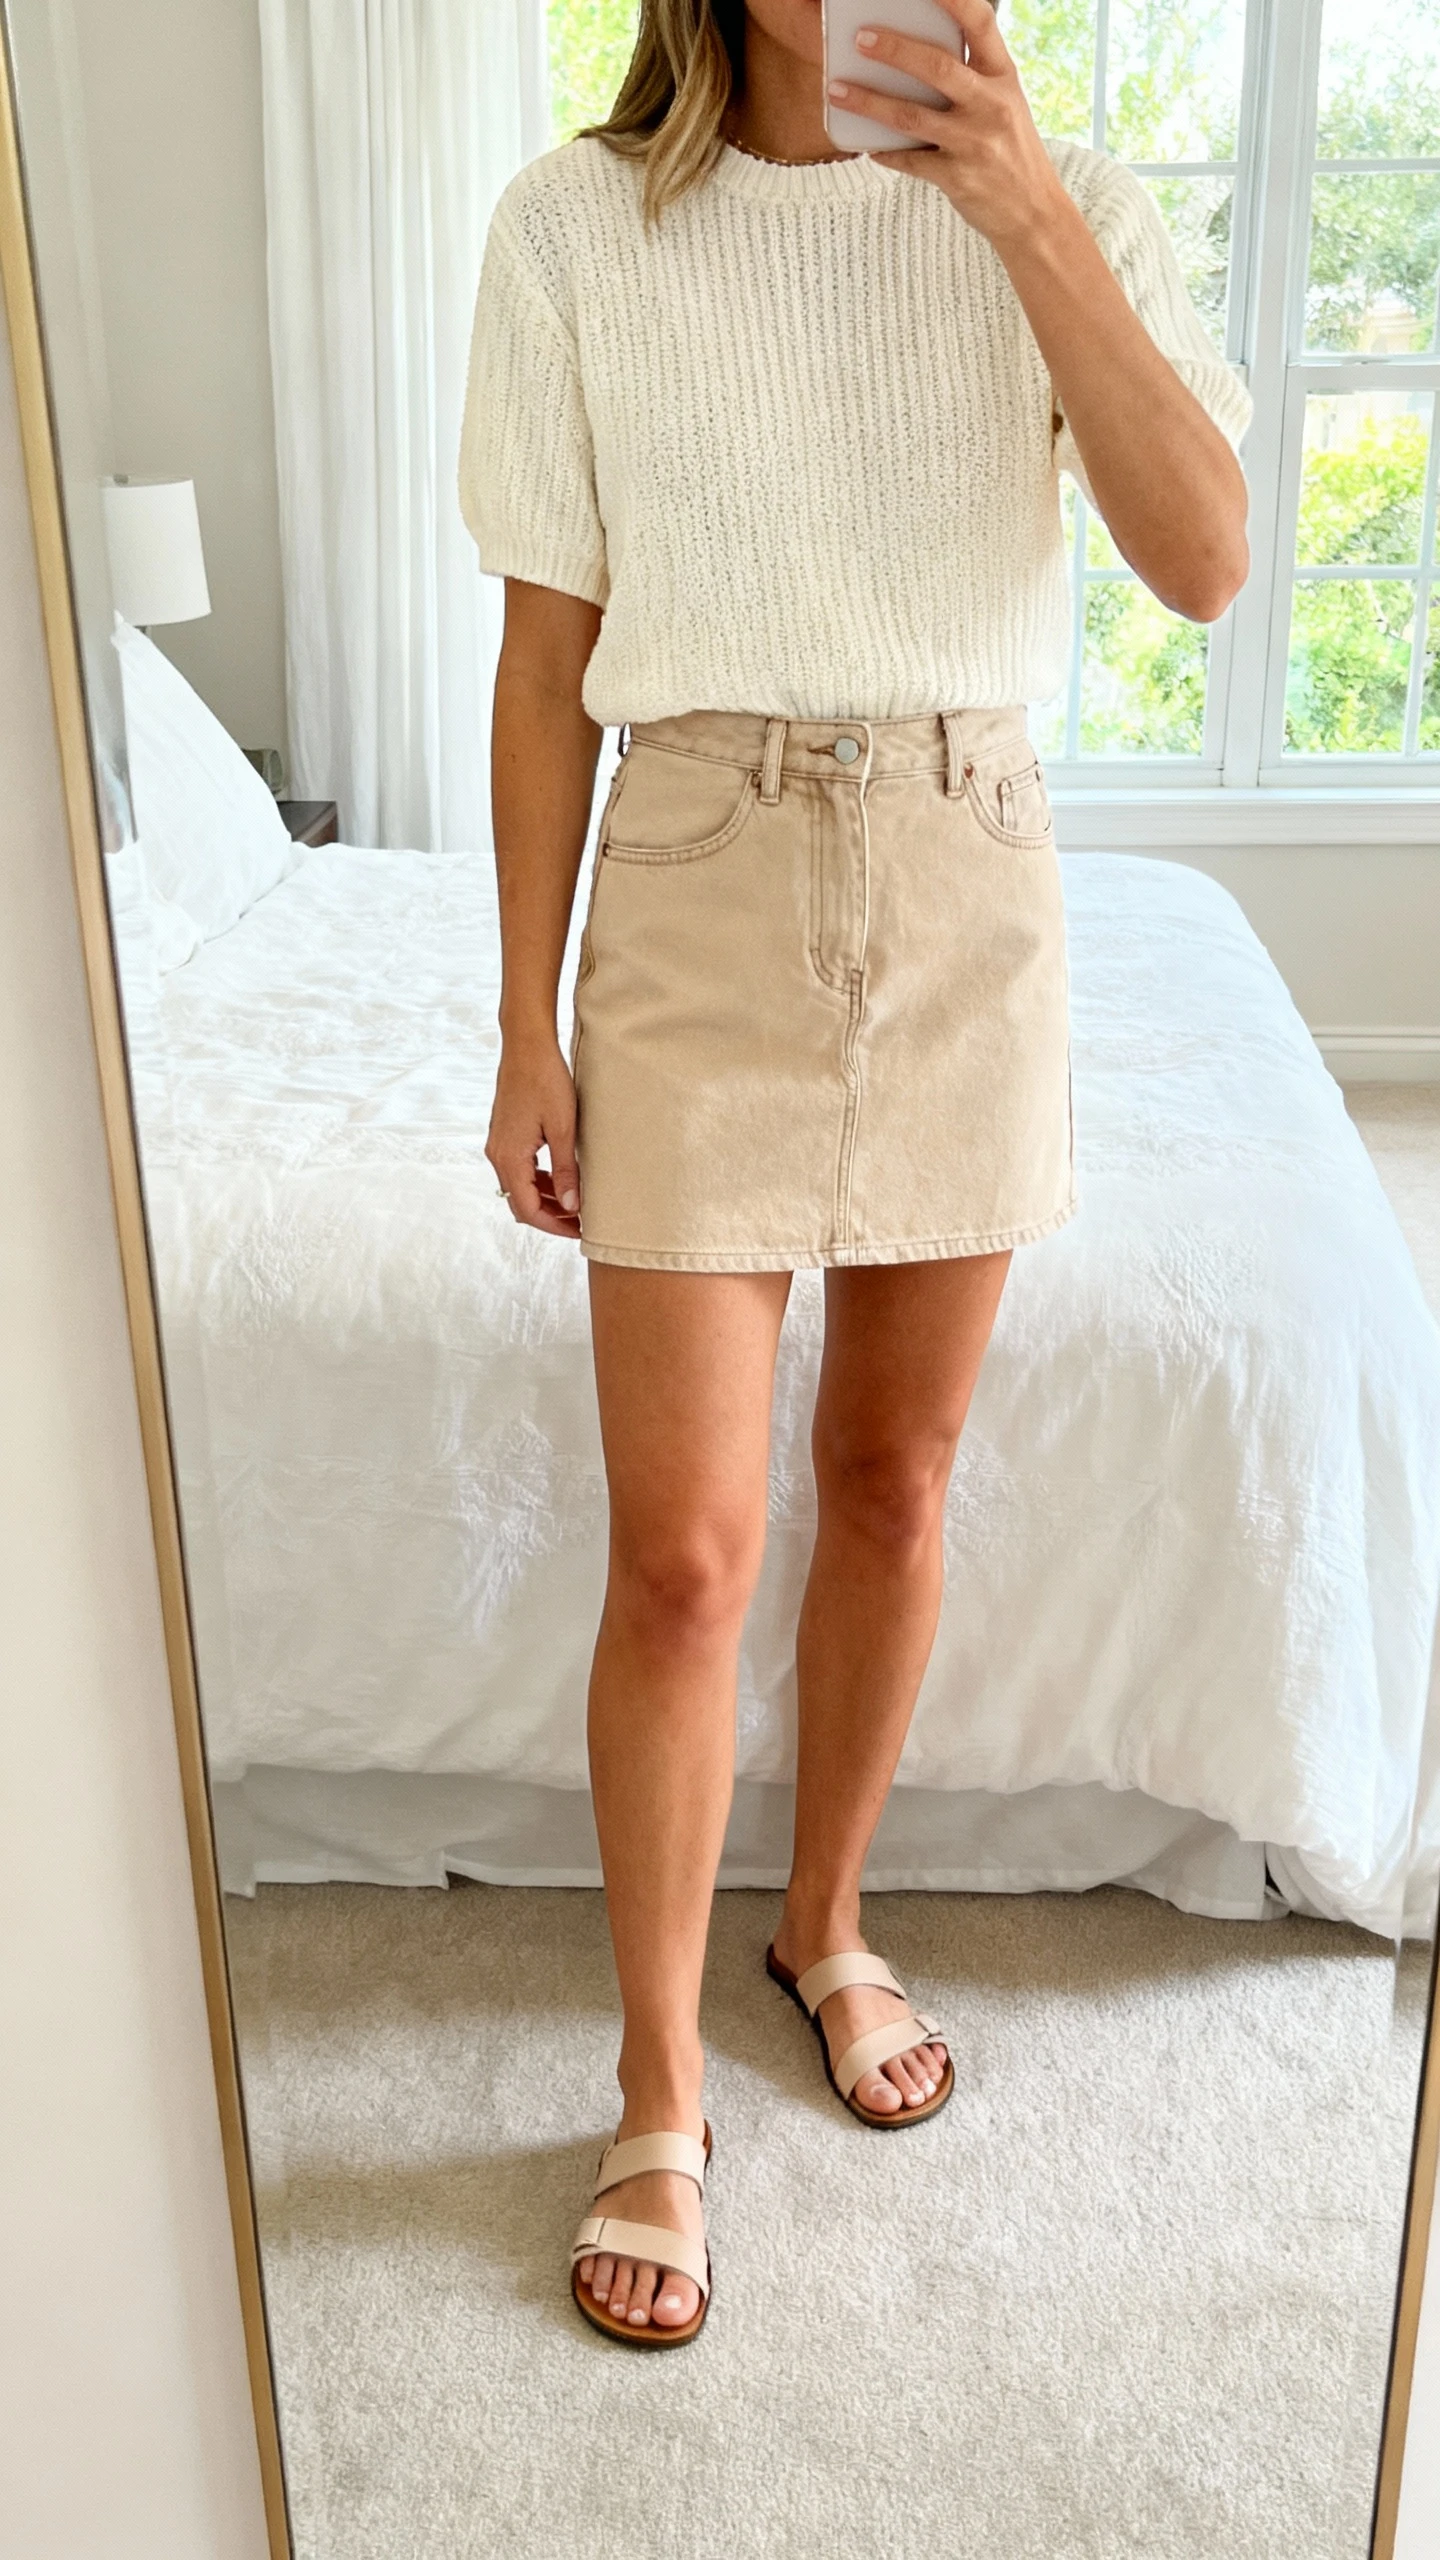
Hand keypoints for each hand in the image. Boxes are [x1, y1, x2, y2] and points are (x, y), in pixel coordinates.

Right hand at [485, 1035, 581, 1238]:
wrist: (526, 1046)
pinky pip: (519, 1170)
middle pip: (521, 1202)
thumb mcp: (564, 1129)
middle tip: (581, 1221)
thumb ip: (566, 1171)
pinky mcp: (504, 1135)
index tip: (579, 1231)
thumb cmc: (546, 1081)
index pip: (528, 1210)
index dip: (554, 1226)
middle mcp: (498, 1155)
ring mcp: (499, 1145)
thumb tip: (572, 1207)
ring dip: (546, 1199)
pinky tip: (562, 1178)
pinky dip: (539, 1180)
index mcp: (510, 1158)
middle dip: (551, 1216)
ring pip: (520, 1187)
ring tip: (576, 1202)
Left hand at [828, 0, 1068, 252]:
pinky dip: (885, 152)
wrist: (1035, 214)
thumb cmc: (1012, 153)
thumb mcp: (1006, 104)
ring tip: (837, 90)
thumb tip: (918, 55)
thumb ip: (973, 79)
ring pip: (911, 116)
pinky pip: (909, 160)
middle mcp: (991, 105)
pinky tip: (868, 146)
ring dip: (868, 102)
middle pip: (937, 66)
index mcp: (1004, 77)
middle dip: (894, 49)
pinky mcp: (957, 178)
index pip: (980, 22)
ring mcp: (974, 143)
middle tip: (860, 38)